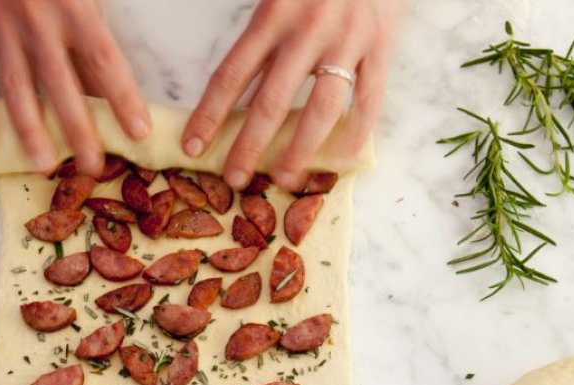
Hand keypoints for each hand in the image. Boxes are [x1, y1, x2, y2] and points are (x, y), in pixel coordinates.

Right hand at [0, 0, 150, 175]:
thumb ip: (95, 34)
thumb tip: (108, 88)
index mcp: (74, 10)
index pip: (106, 64)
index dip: (124, 101)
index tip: (139, 134)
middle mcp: (38, 24)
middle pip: (62, 88)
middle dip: (78, 132)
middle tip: (92, 167)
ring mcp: (2, 30)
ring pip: (16, 89)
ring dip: (30, 131)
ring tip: (44, 164)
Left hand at [181, 0, 403, 189]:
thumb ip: (256, 31)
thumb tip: (233, 84)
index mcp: (274, 14)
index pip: (232, 75)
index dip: (210, 115)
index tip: (193, 146)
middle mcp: (308, 31)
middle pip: (273, 101)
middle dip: (249, 146)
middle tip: (234, 179)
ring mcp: (347, 41)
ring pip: (321, 109)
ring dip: (300, 150)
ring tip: (284, 180)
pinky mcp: (381, 47)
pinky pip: (369, 100)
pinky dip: (355, 134)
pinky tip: (338, 161)